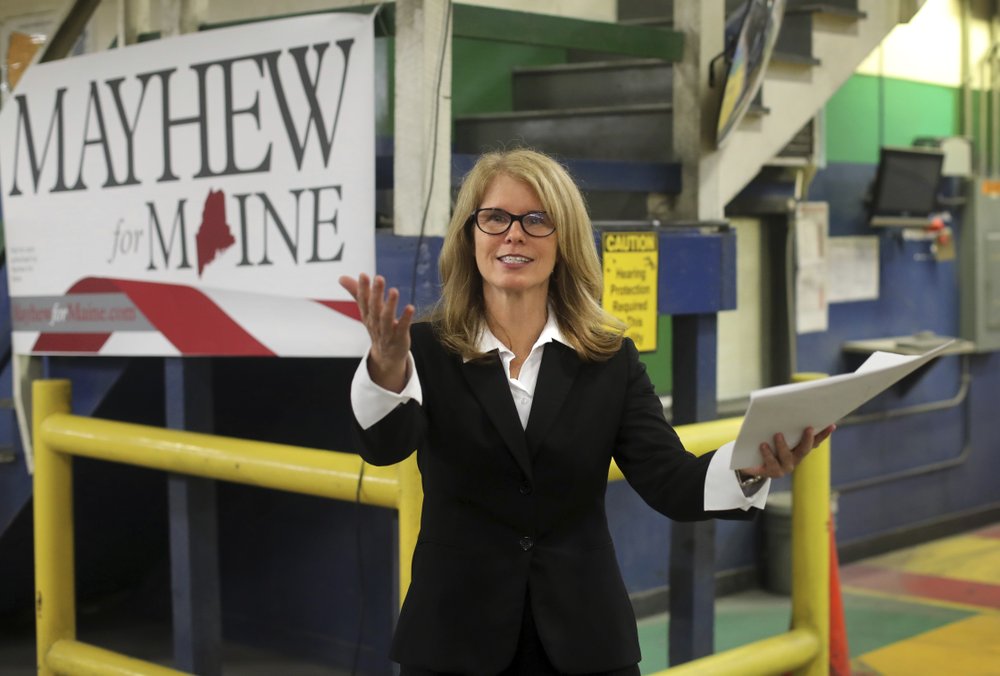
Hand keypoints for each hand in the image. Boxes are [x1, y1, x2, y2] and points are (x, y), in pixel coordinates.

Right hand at [339, 273, 414, 392]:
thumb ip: (357, 293)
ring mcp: (387, 332)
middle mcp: (375, 323)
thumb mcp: (366, 311)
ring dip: (390, 305)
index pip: (363, 301)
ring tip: (394, 290)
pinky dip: (405, 319)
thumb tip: (341, 277)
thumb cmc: (377, 327)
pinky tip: (410, 308)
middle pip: (374, 308)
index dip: (363, 289)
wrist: (386, 356)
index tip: (363, 274)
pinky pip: (402, 328)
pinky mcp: (399, 338)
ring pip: (386, 318)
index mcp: (367, 315)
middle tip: (379, 278)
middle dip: (376, 293)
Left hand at [740, 424, 835, 480]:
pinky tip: (762, 445)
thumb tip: (786, 406)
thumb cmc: (764, 444)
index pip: (814, 441)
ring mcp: (783, 467)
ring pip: (786, 457)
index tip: (831, 425)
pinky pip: (770, 463)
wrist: (749, 463)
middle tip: (809, 428)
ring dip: (782, 445)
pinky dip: (767, 453)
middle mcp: (794, 460)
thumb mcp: (774, 433)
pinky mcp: (770, 472)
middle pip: (804, 450)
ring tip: (777, 434)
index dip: (823, 434)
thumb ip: (783, 425)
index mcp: (798, 450)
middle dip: (807, 439)